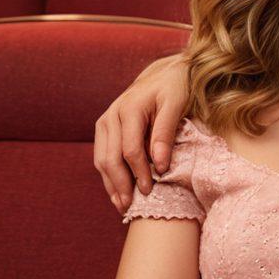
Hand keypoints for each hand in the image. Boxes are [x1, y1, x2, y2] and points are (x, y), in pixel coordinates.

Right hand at [94, 54, 188, 211]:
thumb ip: (166, 132)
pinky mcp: (105, 127)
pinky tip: (117, 191)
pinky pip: (102, 155)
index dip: (139, 173)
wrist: (165, 72)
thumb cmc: (175, 87)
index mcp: (129, 108)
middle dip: (120, 184)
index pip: (130, 150)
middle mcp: (112, 115)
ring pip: (101, 159)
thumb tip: (160, 166)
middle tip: (131, 207)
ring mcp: (105, 121)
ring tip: (122, 205)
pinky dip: (108, 175)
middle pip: (110, 158)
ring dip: (110, 184)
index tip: (150, 191)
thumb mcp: (176, 104)